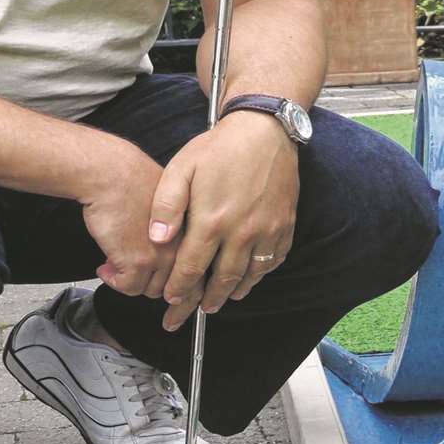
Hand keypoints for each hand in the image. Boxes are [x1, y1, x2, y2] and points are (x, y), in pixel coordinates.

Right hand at [78, 138, 177, 298]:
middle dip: (157, 291)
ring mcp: (162, 255)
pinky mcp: (138, 261)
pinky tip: (105, 268)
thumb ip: (174, 231)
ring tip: (115, 267)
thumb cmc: (133, 182)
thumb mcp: (168, 206)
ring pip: (152, 290)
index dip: (184, 288)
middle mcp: (182, 245)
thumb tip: (163, 253)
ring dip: (131, 283)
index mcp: (193, 231)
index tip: (171, 293)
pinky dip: (114, 282)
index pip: (200, 272)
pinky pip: (129, 287)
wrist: (111, 174)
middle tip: (140, 283)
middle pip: (176, 286)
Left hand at [150, 112, 299, 330]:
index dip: (180, 289)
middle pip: (222, 280)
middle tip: (195, 314)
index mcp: (212, 221)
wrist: (265, 130)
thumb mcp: (181, 169)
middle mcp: (241, 232)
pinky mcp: (285, 224)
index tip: (171, 300)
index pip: (192, 268)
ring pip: (250, 275)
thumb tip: (157, 239)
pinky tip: (251, 277)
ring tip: (222, 301)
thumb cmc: (219, 148)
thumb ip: (166, 206)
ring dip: (234, 292)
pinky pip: (274, 260)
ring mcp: (267, 230)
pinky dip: (260, 274)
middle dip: (206, 302)